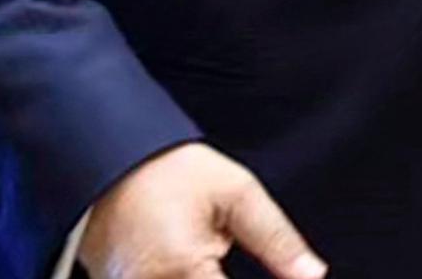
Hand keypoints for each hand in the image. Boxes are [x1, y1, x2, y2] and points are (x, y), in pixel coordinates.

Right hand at [74, 143, 324, 278]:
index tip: (289, 276)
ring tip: (201, 250)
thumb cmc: (173, 170)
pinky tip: (186, 263)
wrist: (108, 155)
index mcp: (184, 268)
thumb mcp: (238, 193)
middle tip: (221, 249)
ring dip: (199, 274)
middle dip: (217, 276)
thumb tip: (313, 275)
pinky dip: (176, 275)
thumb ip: (277, 240)